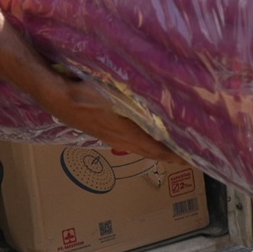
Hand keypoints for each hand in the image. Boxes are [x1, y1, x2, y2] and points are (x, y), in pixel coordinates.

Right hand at [43, 78, 177, 160]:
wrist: (58, 97)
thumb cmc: (87, 94)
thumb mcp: (116, 96)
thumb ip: (138, 103)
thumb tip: (162, 105)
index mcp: (129, 134)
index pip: (159, 150)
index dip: (177, 156)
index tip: (194, 158)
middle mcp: (123, 141)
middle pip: (153, 153)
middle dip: (172, 155)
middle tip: (190, 155)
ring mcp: (113, 139)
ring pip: (142, 149)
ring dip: (159, 150)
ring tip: (174, 148)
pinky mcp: (106, 134)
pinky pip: (133, 143)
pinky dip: (146, 143)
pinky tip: (148, 136)